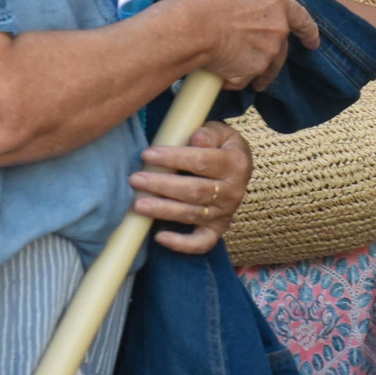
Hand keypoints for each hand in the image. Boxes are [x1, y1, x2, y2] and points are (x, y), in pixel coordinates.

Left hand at [131, 121, 250, 252]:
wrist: (239, 169)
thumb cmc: (222, 147)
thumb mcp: (222, 132)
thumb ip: (209, 133)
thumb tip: (195, 139)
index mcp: (235, 164)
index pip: (201, 162)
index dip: (173, 158)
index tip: (148, 154)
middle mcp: (233, 192)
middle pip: (194, 190)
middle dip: (162, 185)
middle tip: (135, 180)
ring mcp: (225, 213)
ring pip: (192, 214)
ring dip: (163, 210)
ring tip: (139, 204)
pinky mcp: (217, 229)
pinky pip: (202, 242)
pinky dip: (181, 244)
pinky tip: (159, 237)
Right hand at [175, 0, 318, 90]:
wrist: (192, 27)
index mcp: (275, 4)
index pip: (302, 19)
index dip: (309, 31)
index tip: (312, 42)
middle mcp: (277, 31)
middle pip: (281, 49)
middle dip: (271, 55)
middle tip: (253, 54)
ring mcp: (265, 56)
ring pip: (264, 69)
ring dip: (255, 72)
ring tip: (237, 71)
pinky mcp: (248, 75)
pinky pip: (242, 80)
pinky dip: (233, 78)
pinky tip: (218, 72)